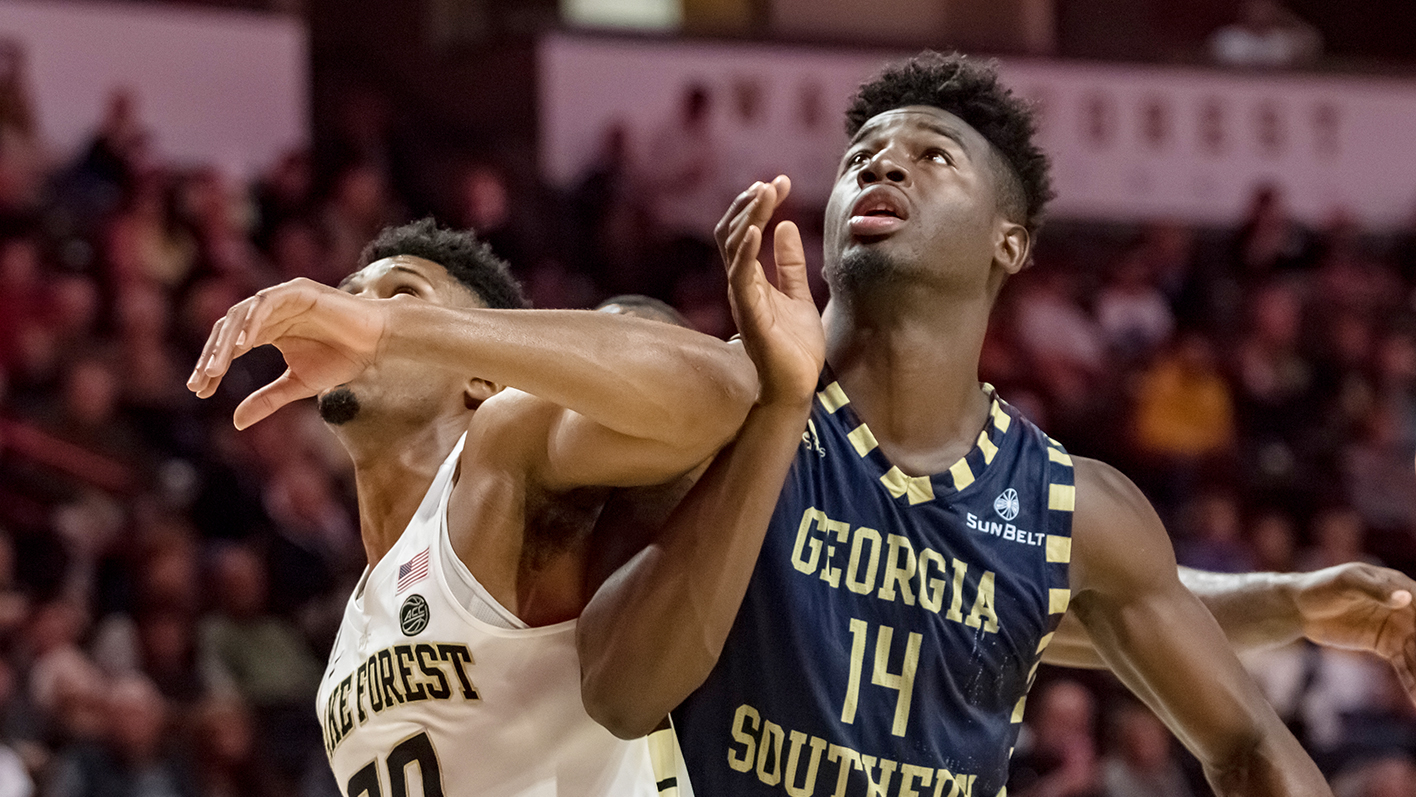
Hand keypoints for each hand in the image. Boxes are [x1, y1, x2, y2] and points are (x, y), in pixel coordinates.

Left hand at [186, 278, 387, 429]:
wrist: (376, 343)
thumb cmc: (341, 360)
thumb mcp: (298, 385)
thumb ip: (268, 399)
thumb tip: (236, 423)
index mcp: (266, 329)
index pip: (228, 345)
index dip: (211, 366)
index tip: (199, 391)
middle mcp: (269, 311)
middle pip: (228, 329)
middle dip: (212, 356)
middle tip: (202, 382)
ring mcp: (282, 298)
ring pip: (242, 315)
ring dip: (227, 341)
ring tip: (217, 368)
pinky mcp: (298, 291)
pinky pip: (268, 304)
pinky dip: (254, 322)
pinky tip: (244, 345)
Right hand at [719, 177, 823, 405]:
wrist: (797, 387)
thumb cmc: (795, 346)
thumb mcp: (799, 294)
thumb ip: (790, 263)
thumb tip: (787, 226)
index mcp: (751, 280)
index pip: (743, 232)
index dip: (757, 206)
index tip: (780, 183)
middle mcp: (741, 286)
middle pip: (733, 234)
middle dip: (750, 204)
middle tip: (773, 183)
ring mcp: (743, 299)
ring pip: (735, 248)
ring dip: (750, 217)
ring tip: (766, 192)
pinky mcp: (752, 315)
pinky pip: (742, 278)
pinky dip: (747, 252)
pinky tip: (758, 230)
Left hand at [1294, 563, 1415, 703]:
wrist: (1298, 607)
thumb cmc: (1322, 586)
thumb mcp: (1347, 583)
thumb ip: (1376, 591)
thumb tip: (1405, 597)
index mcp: (1399, 586)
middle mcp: (1404, 609)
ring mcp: (1396, 629)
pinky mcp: (1384, 646)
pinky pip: (1404, 665)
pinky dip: (1412, 681)